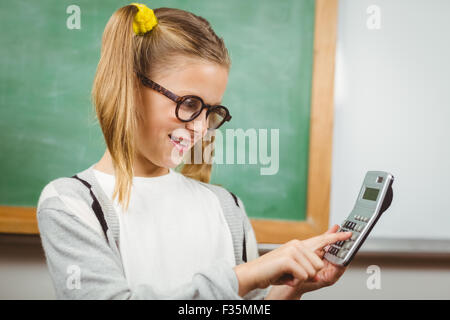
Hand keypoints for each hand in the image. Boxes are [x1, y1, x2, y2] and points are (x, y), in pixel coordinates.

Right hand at [233, 227, 351, 296]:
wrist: (253, 274)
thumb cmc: (270, 272)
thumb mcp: (292, 271)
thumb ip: (307, 270)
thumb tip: (317, 275)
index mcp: (298, 245)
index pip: (321, 240)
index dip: (336, 236)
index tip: (348, 233)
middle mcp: (297, 244)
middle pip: (319, 265)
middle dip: (308, 275)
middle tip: (292, 275)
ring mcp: (293, 250)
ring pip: (313, 272)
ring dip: (300, 278)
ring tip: (287, 275)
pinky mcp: (289, 258)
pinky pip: (304, 275)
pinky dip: (294, 280)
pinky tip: (285, 277)